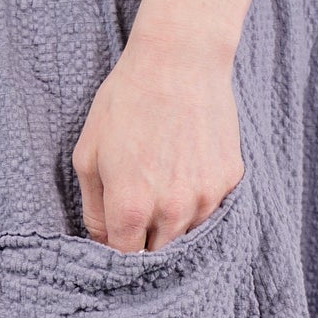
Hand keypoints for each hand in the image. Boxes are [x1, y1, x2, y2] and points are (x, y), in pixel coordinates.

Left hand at [70, 26, 244, 253]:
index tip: (115, 240)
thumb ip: (93, 207)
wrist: (180, 59)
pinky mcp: (229, 180)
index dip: (116, 254)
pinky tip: (186, 168)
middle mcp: (171, 211)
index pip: (125, 259)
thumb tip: (101, 239)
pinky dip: (197, 200)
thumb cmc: (125, 102)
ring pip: (187, 234)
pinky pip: (211, 208)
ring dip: (172, 223)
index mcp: (131, 208)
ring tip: (163, 184)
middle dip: (145, 243)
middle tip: (138, 215)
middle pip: (158, 254)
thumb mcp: (88, 154)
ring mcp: (205, 197)